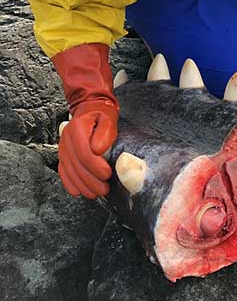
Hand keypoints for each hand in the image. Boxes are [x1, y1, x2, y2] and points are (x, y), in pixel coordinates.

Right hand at [52, 44, 118, 198]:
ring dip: (83, 186)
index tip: (107, 174)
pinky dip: (70, 183)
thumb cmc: (102, 113)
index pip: (84, 153)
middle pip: (77, 166)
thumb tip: (98, 150)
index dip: (95, 167)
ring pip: (70, 171)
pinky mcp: (64, 154)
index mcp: (78, 130)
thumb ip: (105, 132)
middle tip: (105, 189)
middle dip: (91, 181)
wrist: (90, 107)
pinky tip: (78, 192)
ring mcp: (63, 148)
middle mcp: (67, 140)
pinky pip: (63, 171)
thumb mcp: (109, 117)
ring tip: (96, 193)